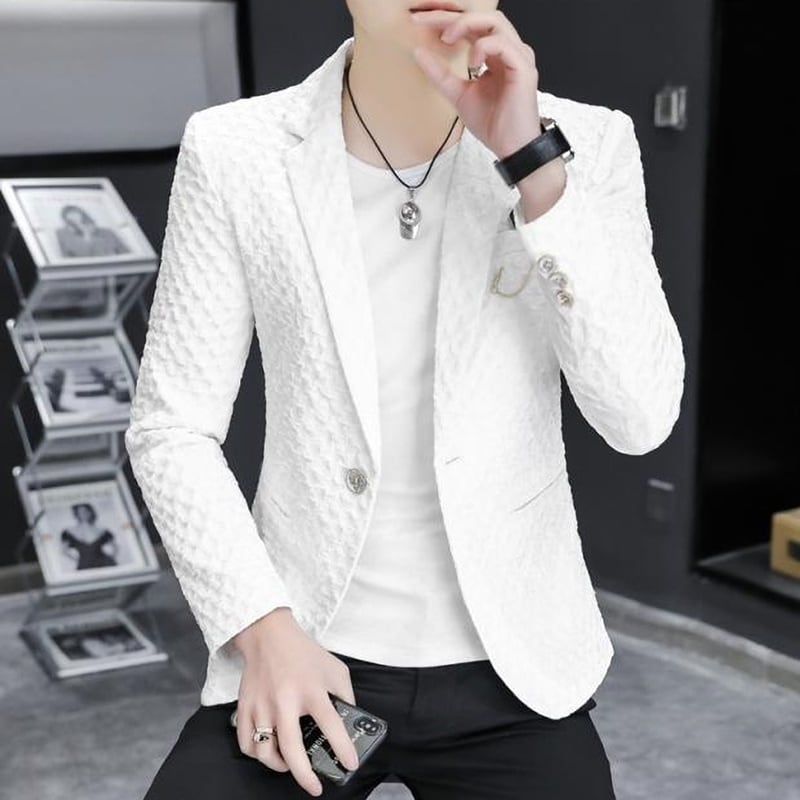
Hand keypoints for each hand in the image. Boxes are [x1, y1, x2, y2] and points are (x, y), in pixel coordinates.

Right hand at [232, 608, 359, 796]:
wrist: (269, 634)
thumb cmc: (304, 653)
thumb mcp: (334, 669)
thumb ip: (344, 695)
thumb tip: (350, 723)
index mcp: (311, 689)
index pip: (331, 724)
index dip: (343, 748)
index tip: (350, 764)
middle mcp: (285, 700)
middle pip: (292, 749)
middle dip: (305, 776)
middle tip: (315, 787)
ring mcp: (262, 705)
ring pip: (264, 751)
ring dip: (279, 766)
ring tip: (290, 765)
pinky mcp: (245, 706)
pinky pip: (245, 743)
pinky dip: (256, 753)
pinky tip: (268, 751)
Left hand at [410, 8, 541, 159]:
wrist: (510, 147)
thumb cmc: (492, 123)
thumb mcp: (458, 94)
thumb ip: (440, 74)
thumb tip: (418, 53)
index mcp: (494, 55)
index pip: (470, 27)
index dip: (445, 20)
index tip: (419, 20)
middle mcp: (508, 51)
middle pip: (482, 16)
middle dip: (452, 16)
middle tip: (426, 21)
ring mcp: (518, 57)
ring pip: (495, 21)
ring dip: (466, 25)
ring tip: (447, 39)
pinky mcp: (524, 68)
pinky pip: (502, 44)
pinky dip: (482, 47)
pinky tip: (471, 62)